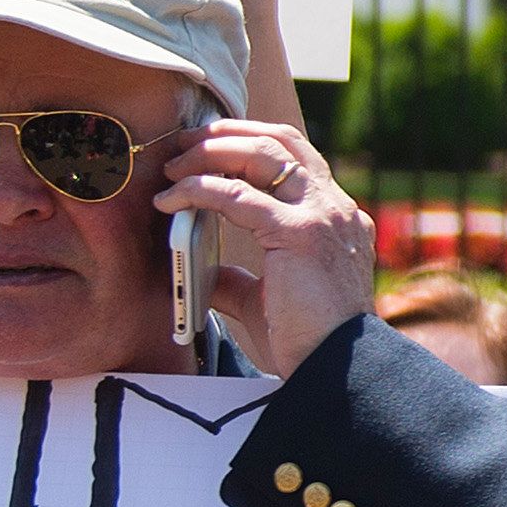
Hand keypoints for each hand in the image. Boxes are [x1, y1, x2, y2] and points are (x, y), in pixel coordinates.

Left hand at [154, 114, 377, 377]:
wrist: (336, 372)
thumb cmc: (307, 342)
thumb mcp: (267, 300)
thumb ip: (238, 278)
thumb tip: (203, 270)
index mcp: (335, 217)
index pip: (296, 157)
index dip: (250, 141)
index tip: (209, 146)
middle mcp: (334, 207)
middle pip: (279, 141)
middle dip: (226, 134)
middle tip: (183, 143)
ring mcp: (321, 215)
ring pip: (260, 154)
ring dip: (209, 151)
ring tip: (173, 167)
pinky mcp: (299, 233)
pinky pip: (237, 196)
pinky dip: (197, 190)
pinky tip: (170, 200)